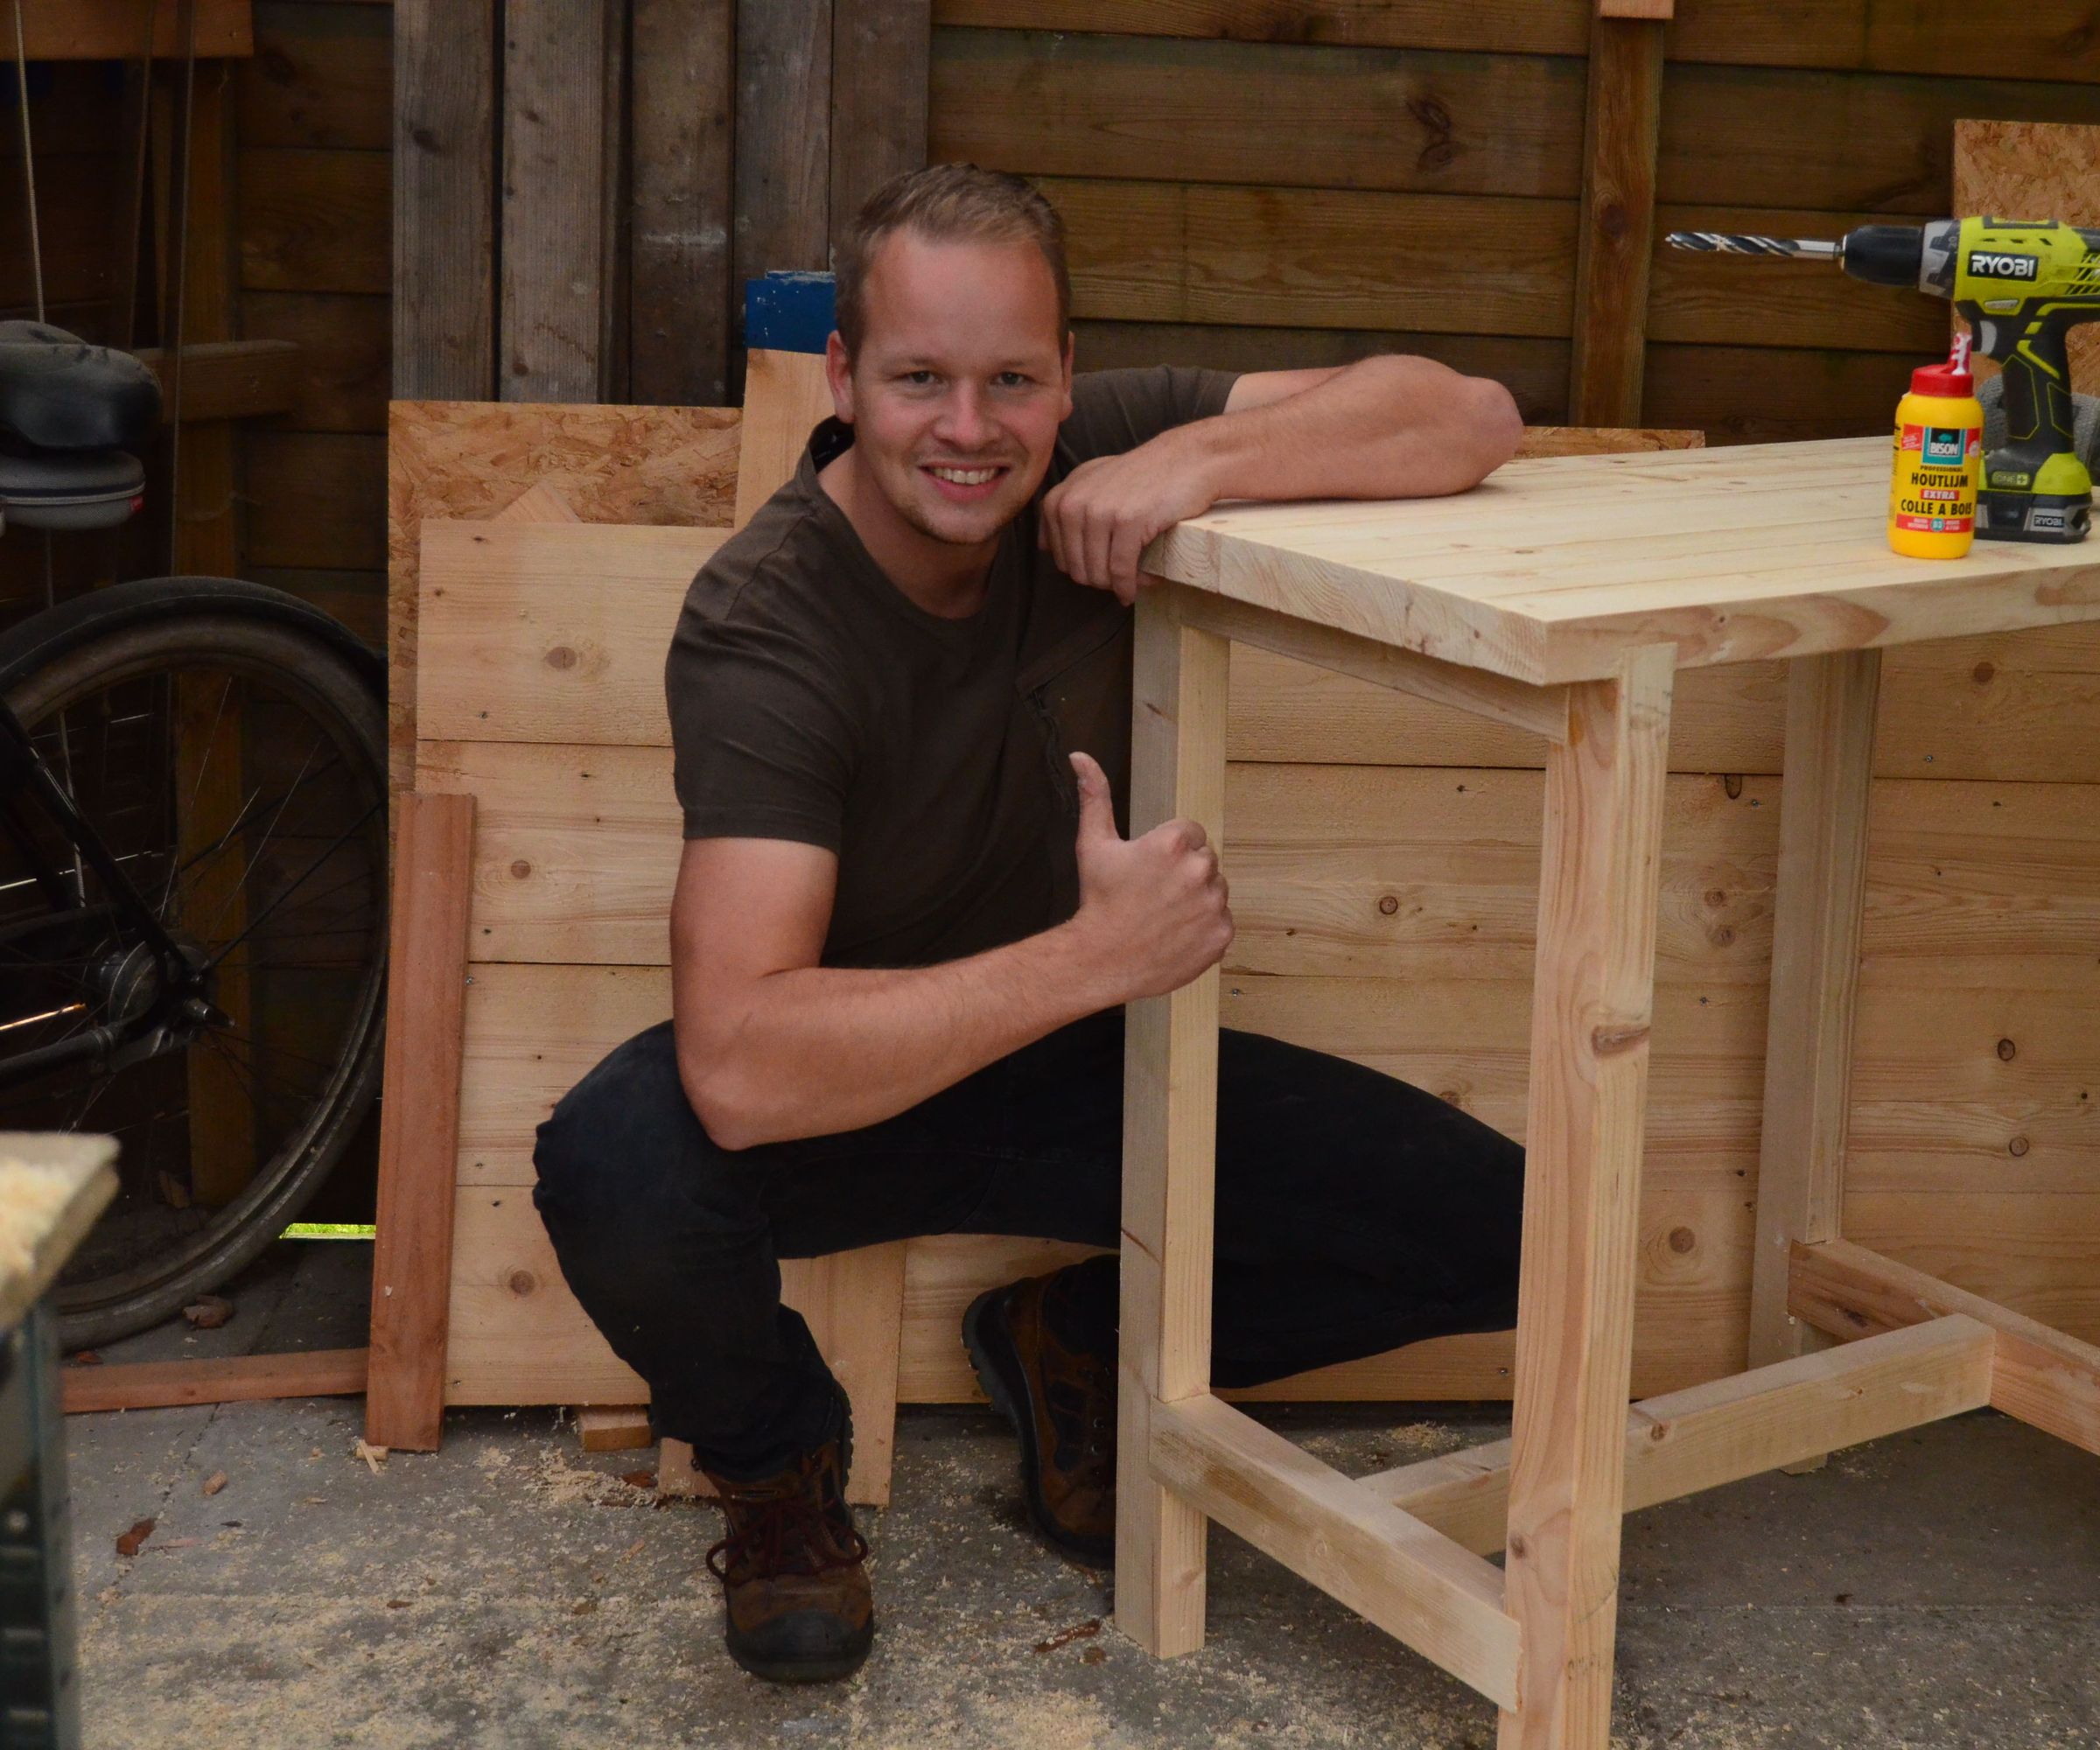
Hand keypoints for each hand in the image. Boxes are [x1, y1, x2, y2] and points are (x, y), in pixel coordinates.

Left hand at [1038, 434, 1218, 604]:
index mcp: (1061, 499)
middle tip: (1125, 575)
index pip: (1058, 557)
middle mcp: (1074, 504)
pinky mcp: (1127, 522)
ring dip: (1119, 585)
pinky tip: (1145, 583)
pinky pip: (1121, 571)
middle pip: (1077, 570)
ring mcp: (1099, 512)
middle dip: (1101, 580)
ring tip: (1138, 578)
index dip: (1083, 568)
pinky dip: (1131, 585)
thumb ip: (1066, 508)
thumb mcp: (1093, 480)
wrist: (1187, 459)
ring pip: (1098, 574)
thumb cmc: (1143, 474)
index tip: (1105, 566)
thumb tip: (1044, 547)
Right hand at [1064, 750, 1232, 1002]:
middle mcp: (1201, 869)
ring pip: (1215, 891)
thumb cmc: (1098, 901)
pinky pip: (1221, 922)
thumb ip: (1095, 796)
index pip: (1192, 834)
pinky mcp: (1222, 934)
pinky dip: (1203, 929)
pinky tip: (1175, 934)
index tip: (1149, 871)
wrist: (1102, 960)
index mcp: (1176, 842)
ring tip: (1164, 915)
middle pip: (1205, 861)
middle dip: (1185, 874)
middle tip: (1153, 895)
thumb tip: (1080, 757)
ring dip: (1197, 900)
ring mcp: (1215, 904)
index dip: (1169, 852)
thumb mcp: (1094, 844)